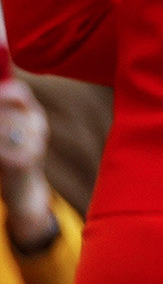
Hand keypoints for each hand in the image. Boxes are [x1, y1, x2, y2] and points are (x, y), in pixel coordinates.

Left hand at [0, 80, 55, 248]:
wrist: (24, 192)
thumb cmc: (9, 157)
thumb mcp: (8, 132)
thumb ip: (3, 113)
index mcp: (33, 115)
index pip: (19, 92)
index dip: (2, 91)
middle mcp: (37, 126)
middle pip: (5, 110)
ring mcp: (34, 143)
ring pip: (1, 127)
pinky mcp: (24, 161)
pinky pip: (1, 148)